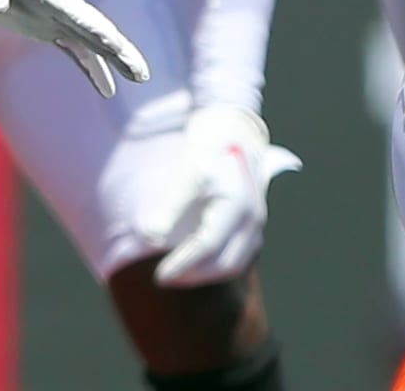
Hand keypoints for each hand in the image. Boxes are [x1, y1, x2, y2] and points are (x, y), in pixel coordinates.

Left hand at [0, 0, 148, 96]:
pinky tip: (107, 89)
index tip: (117, 47)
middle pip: (93, 27)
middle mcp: (57, 1)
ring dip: (113, 59)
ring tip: (139, 77)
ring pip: (91, 39)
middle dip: (117, 50)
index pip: (76, 13)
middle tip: (141, 73)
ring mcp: (53, 14)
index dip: (97, 31)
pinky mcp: (45, 25)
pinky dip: (91, 67)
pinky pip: (75, 49)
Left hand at [141, 104, 301, 286]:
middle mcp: (253, 219)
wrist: (233, 127)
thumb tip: (149, 237)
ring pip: (235, 262)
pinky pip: (237, 253)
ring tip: (176, 274)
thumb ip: (170, 205)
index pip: (208, 247)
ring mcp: (256, 222)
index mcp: (238, 207)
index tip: (158, 276)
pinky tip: (194, 262)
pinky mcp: (251, 222)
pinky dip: (216, 263)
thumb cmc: (209, 145)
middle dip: (194, 276)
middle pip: (226, 263)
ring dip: (206, 273)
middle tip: (163, 279)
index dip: (182, 264)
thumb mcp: (188, 171)